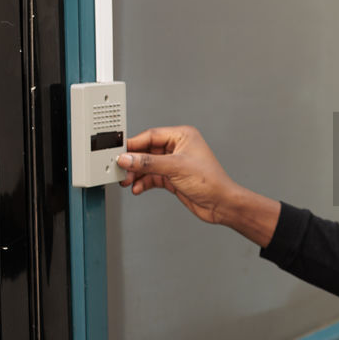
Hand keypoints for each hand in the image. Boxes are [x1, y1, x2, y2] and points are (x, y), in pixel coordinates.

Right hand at [117, 126, 237, 224]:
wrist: (220, 204)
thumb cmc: (210, 181)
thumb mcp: (175, 168)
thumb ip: (148, 163)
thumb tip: (127, 158)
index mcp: (182, 136)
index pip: (151, 135)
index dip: (133, 144)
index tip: (118, 152)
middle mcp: (177, 148)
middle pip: (146, 151)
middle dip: (133, 162)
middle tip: (120, 170)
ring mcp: (174, 163)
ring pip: (147, 165)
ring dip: (136, 174)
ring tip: (127, 181)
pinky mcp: (172, 178)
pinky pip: (152, 177)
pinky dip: (143, 182)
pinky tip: (137, 188)